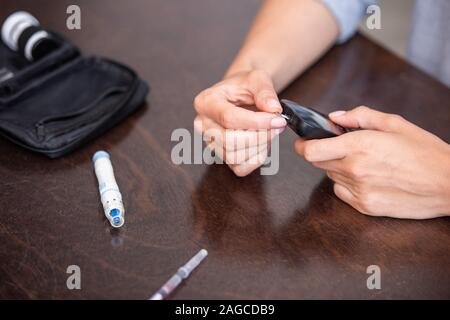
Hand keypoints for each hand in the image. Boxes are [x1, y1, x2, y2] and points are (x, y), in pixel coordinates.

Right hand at [193, 70, 286, 175]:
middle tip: (277, 126)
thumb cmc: (244, 86)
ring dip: (259, 147)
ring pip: (234, 157)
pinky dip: (255, 160)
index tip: (278, 120)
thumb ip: (265, 92)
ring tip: (270, 132)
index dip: (256, 122)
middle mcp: (203, 124)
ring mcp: (210, 142)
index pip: (228, 118)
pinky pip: (238, 168)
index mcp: (206, 102)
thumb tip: (274, 109)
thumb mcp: (256, 78)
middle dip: (259, 136)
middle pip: (229, 141)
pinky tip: (262, 145)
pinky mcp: (221, 155)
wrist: (239, 93)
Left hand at [295, 106, 449, 218]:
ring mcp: (358, 190)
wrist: (449, 184)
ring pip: (329, 176)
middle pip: (316, 162)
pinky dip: (345, 184)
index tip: (304, 140)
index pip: (309, 150)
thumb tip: (335, 117)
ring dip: (336, 167)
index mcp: (359, 145)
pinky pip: (341, 192)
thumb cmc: (425, 152)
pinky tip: (365, 178)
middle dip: (320, 152)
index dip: (302, 144)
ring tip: (361, 162)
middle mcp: (354, 169)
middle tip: (336, 147)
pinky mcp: (364, 206)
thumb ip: (360, 116)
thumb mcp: (395, 123)